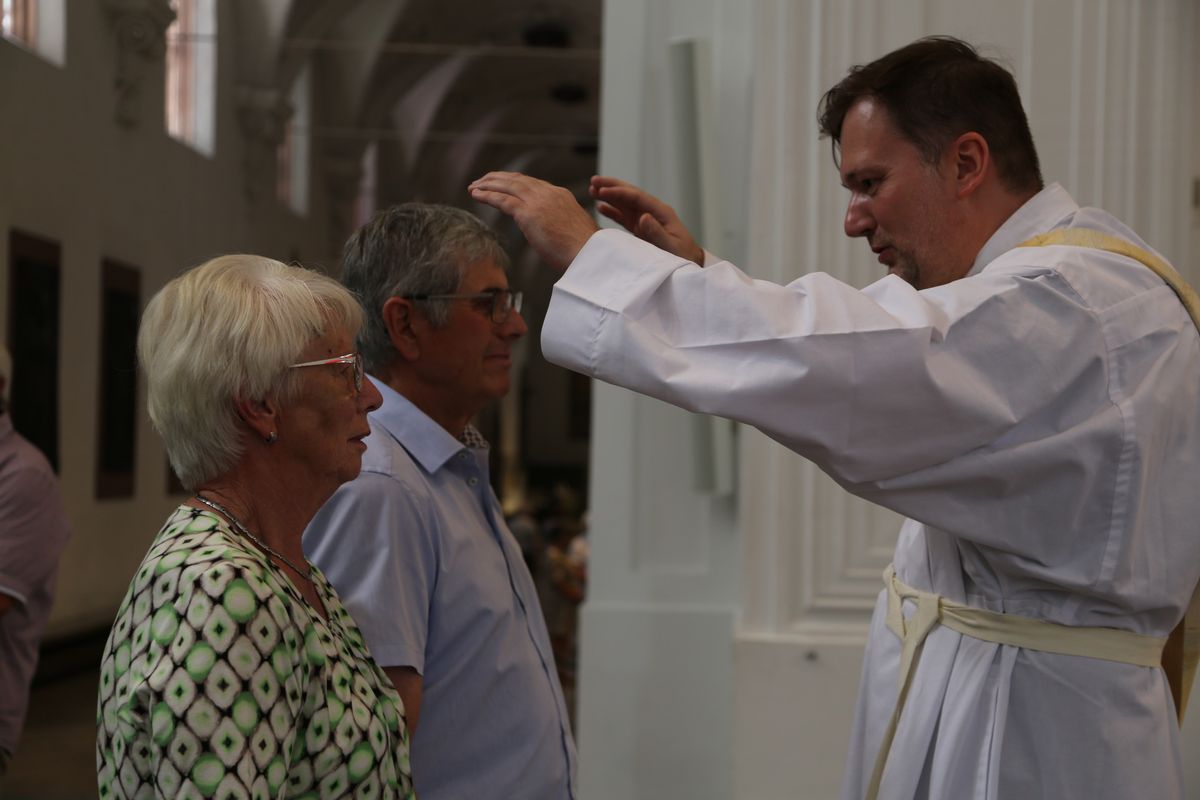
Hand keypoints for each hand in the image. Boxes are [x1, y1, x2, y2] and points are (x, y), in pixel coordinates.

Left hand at [468, 172, 599, 272]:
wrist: (591, 255)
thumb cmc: (586, 251)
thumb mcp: (573, 230)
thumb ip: (560, 224)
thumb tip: (553, 233)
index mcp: (561, 195)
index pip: (532, 184)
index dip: (514, 182)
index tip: (503, 184)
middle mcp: (549, 193)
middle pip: (517, 180)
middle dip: (498, 179)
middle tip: (482, 181)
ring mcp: (538, 202)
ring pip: (507, 186)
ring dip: (488, 184)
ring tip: (473, 186)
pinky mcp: (528, 214)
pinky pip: (502, 200)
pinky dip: (486, 195)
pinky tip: (475, 194)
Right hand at [589, 176, 704, 264]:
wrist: (689, 265)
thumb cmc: (683, 257)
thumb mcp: (672, 247)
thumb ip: (657, 233)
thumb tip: (643, 216)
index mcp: (661, 213)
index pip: (637, 197)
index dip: (619, 192)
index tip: (603, 191)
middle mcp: (652, 213)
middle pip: (630, 195)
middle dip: (612, 186)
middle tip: (594, 180)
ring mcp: (646, 220)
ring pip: (625, 204)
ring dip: (609, 196)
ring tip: (592, 189)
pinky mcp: (641, 229)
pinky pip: (624, 217)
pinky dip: (612, 211)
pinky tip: (600, 206)